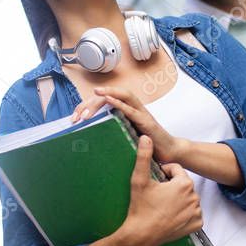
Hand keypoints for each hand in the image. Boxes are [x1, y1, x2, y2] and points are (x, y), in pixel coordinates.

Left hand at [72, 86, 188, 163]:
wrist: (170, 152)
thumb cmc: (149, 147)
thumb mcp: (127, 139)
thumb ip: (114, 135)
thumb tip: (92, 141)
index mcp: (128, 113)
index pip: (107, 103)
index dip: (89, 106)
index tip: (74, 117)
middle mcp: (135, 109)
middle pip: (114, 95)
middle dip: (94, 101)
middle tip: (77, 113)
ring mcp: (142, 114)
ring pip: (124, 96)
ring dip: (108, 93)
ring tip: (95, 92)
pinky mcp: (147, 122)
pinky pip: (131, 109)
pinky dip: (119, 102)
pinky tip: (108, 99)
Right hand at [118, 136, 201, 245]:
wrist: (141, 235)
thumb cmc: (140, 207)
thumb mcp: (139, 179)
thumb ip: (144, 156)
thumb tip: (146, 137)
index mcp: (184, 183)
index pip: (176, 170)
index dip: (163, 174)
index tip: (154, 183)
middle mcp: (194, 197)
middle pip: (183, 184)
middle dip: (172, 187)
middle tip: (157, 196)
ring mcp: (196, 212)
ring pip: (188, 198)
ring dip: (179, 200)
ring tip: (163, 206)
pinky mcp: (197, 224)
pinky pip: (193, 213)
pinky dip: (185, 214)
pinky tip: (172, 216)